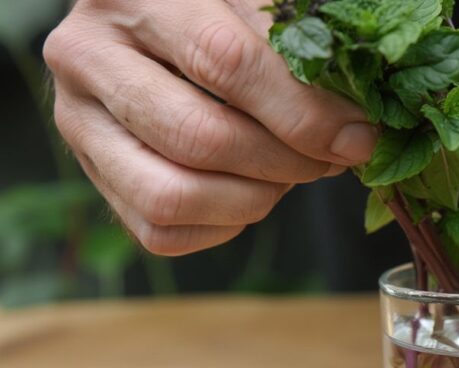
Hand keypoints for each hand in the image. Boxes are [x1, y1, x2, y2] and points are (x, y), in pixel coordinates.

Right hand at [44, 0, 376, 254]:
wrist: (158, 25)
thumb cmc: (222, 10)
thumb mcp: (255, 6)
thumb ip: (300, 50)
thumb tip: (354, 132)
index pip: (225, 62)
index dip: (302, 111)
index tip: (356, 137)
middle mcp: (88, 57)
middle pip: (198, 137)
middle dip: (284, 161)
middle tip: (331, 159)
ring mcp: (78, 122)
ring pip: (170, 195)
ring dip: (253, 199)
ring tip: (290, 173)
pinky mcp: (93, 175)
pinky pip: (159, 230)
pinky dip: (222, 224)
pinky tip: (251, 190)